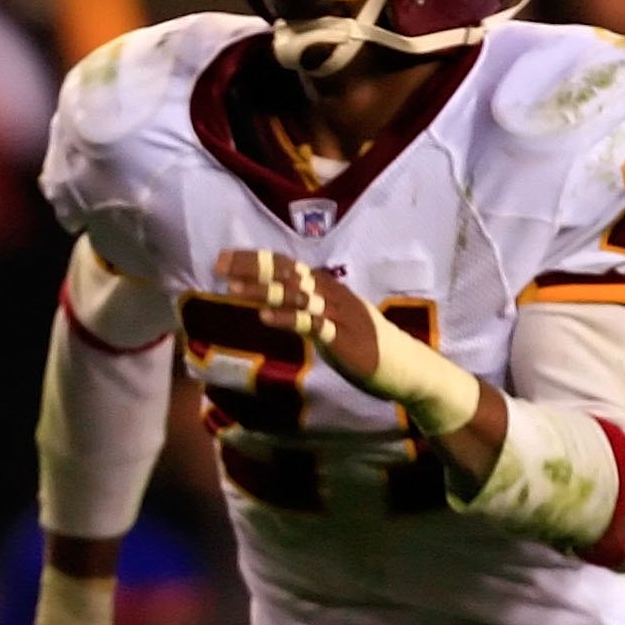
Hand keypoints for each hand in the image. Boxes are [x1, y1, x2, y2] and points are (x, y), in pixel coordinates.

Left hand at [214, 248, 378, 386]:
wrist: (405, 366)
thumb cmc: (365, 343)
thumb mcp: (331, 320)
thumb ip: (306, 309)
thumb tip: (277, 301)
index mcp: (327, 289)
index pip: (287, 266)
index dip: (256, 260)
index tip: (224, 258)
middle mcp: (331, 295)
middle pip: (288, 274)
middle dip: (253, 268)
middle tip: (219, 264)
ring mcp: (338, 315)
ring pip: (297, 296)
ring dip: (264, 291)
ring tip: (233, 288)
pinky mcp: (343, 338)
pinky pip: (313, 325)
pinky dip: (288, 319)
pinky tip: (265, 318)